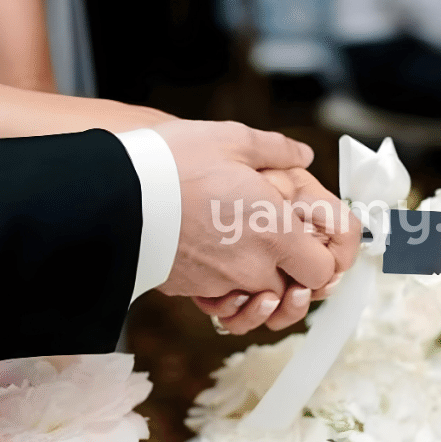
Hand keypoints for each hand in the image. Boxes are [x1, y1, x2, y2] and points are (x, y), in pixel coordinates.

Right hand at [152, 120, 360, 332]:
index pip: (323, 270)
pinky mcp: (193, 290)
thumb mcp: (232, 139)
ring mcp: (222, 284)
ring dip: (264, 285)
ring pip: (260, 301)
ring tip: (253, 253)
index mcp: (275, 233)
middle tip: (287, 246)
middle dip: (298, 275)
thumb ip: (276, 150)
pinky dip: (230, 290)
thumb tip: (304, 155)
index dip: (328, 261)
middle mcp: (254, 267)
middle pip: (295, 292)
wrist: (112, 195)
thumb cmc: (174, 164)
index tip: (317, 243)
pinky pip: (224, 302)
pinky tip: (222, 261)